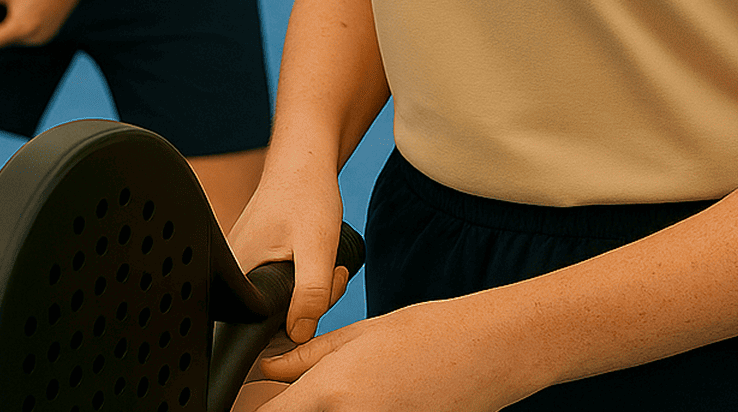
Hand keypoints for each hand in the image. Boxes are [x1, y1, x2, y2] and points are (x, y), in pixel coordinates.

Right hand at [230, 162, 350, 345]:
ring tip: (326, 258)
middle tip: (331, 270)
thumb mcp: (317, 246)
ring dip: (313, 290)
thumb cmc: (306, 194)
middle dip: (312, 303)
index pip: (263, 329)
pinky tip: (316, 257)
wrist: (304, 160)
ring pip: (284, 301)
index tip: (324, 290)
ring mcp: (246, 265)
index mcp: (238, 275)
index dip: (299, 322)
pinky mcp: (259, 259)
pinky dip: (305, 278)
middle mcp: (235, 273)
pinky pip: (284, 286)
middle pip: (276, 318)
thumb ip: (311, 294)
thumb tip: (300, 335)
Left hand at [253, 298, 519, 411]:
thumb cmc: (427, 334)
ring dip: (320, 410)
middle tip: (295, 392)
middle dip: (290, 407)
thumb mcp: (359, 334)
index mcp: (333, 393)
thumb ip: (307, 356)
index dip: (252, 408)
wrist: (486, 353)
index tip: (251, 399)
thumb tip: (269, 367)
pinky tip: (362, 398)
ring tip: (338, 390)